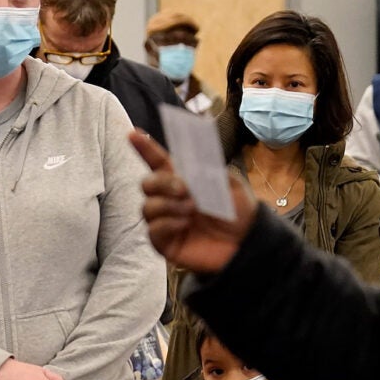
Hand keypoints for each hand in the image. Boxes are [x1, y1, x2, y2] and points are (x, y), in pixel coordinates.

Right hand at [129, 129, 256, 273]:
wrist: (246, 244)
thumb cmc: (239, 213)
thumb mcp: (231, 185)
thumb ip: (209, 172)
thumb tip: (186, 169)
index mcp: (183, 180)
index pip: (158, 161)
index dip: (144, 148)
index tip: (133, 134)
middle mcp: (169, 199)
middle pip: (147, 183)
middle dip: (162, 183)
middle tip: (185, 189)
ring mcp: (165, 221)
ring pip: (147, 207)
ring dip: (169, 205)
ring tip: (191, 211)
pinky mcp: (164, 243)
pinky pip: (153, 230)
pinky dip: (168, 224)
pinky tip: (185, 225)